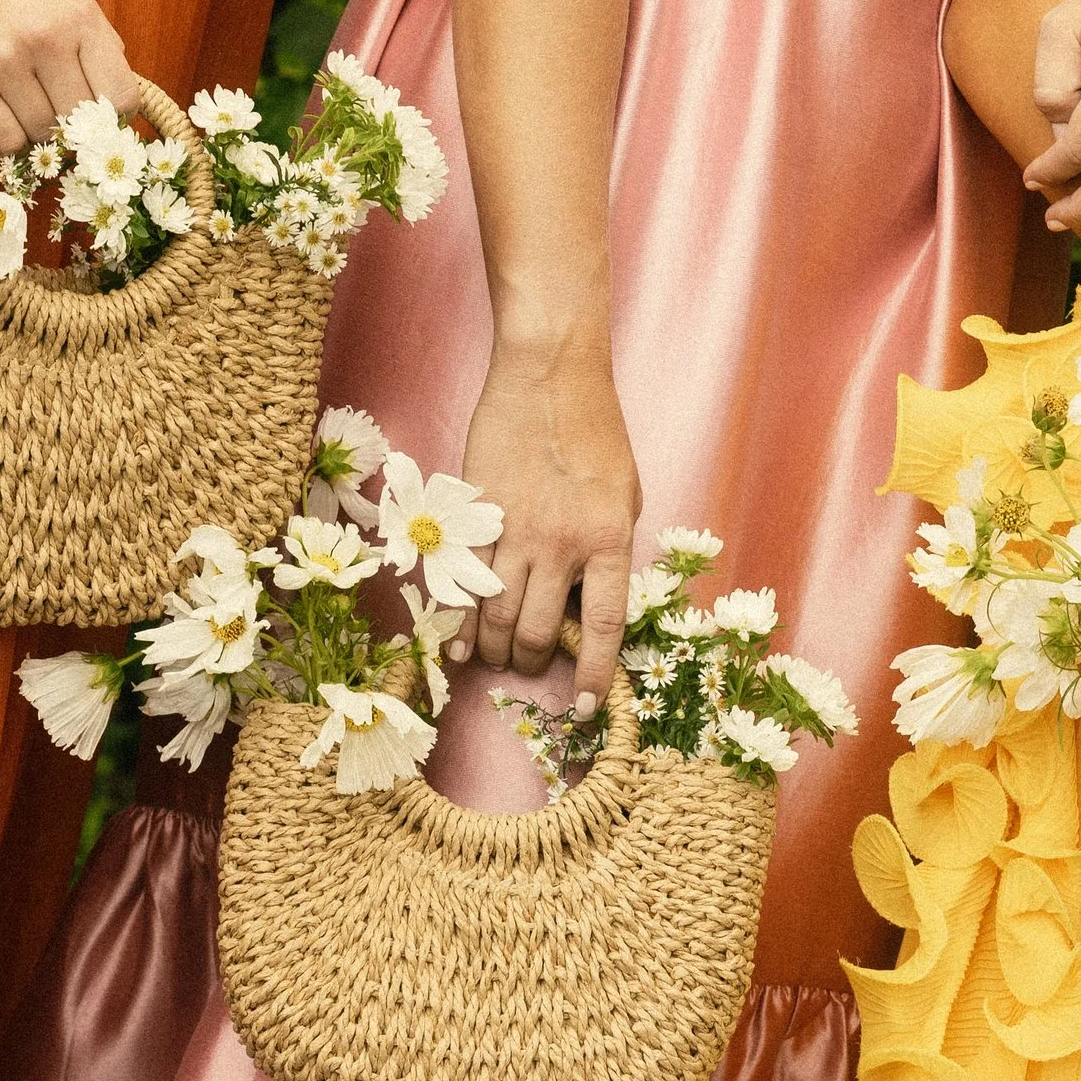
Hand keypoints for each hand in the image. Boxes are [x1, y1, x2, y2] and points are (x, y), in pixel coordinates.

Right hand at [0, 0, 139, 157]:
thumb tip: (120, 101)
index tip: (93, 115)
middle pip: (78, 124)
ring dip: (32, 130)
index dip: (110, 116)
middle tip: (47, 108)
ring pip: (40, 136)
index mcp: (78, 15)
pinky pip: (2, 140)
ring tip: (15, 99)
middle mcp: (46, 39)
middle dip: (67, 126)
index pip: (121, 97)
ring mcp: (4, 62)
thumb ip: (92, 41)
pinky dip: (3, 137)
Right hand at [455, 338, 639, 703]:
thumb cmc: (594, 428)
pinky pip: (463, 585)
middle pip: (536, 630)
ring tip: (491, 657)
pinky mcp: (474, 517)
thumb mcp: (624, 493)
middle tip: (526, 664)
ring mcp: (514, 531)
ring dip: (492, 648)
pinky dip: (458, 622)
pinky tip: (455, 643)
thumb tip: (584, 599)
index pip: (603, 626)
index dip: (591, 675)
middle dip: (529, 660)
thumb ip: (608, 549)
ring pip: (494, 616)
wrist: (547, 373)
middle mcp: (561, 544)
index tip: (583, 707)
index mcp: (609, 538)